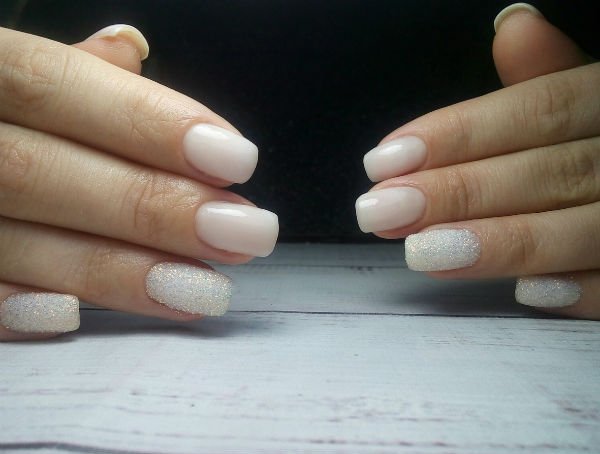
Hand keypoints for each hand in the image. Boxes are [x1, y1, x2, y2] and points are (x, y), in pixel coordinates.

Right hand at [0, 25, 277, 339]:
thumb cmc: (4, 113)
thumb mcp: (17, 71)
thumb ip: (75, 72)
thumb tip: (127, 47)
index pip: (58, 86)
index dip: (149, 124)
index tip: (237, 160)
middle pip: (44, 172)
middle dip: (155, 208)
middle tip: (245, 234)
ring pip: (19, 242)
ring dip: (120, 271)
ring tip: (205, 289)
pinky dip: (20, 307)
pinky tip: (82, 317)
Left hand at [356, 4, 598, 318]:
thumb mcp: (586, 102)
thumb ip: (547, 78)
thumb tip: (513, 24)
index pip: (536, 113)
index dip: (459, 135)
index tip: (384, 161)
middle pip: (546, 173)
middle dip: (458, 192)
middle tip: (381, 212)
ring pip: (582, 229)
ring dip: (502, 241)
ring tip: (422, 252)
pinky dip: (582, 290)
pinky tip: (528, 292)